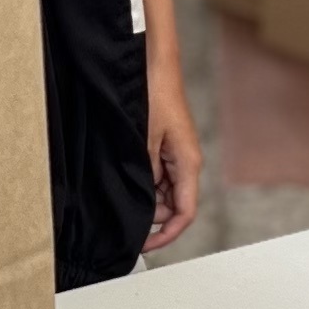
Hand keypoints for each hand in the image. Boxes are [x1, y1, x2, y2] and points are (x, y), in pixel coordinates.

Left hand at [142, 59, 202, 250]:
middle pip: (171, 208)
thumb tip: (143, 205)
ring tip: (120, 188)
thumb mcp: (143, 139)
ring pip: (161, 194)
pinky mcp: (163, 149)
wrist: (153, 64)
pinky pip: (155, 177)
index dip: (165, 235)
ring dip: (144, 197)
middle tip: (123, 211)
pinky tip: (124, 175)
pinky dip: (141, 182)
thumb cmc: (154, 93)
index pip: (184, 214)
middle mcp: (185, 164)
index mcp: (188, 164)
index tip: (143, 245)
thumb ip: (146, 174)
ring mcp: (174, 157)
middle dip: (150, 215)